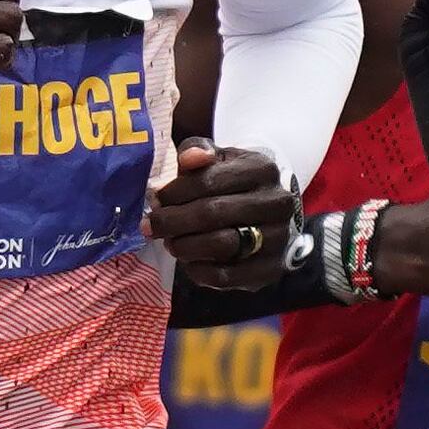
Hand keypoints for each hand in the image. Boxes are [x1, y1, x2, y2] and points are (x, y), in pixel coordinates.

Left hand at [148, 144, 297, 282]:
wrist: (269, 216)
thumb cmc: (234, 184)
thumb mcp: (218, 160)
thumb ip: (198, 152)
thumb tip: (189, 159)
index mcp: (262, 169)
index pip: (207, 180)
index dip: (174, 193)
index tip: (155, 200)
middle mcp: (276, 203)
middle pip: (212, 213)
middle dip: (172, 221)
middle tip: (150, 226)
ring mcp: (278, 238)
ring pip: (220, 245)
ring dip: (184, 246)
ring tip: (171, 242)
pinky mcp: (271, 270)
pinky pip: (226, 276)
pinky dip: (199, 271)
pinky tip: (189, 262)